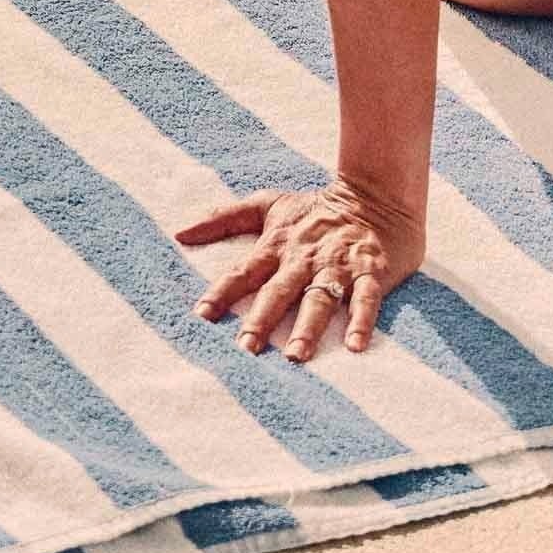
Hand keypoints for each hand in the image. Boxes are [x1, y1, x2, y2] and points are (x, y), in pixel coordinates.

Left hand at [174, 179, 425, 357]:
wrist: (375, 196)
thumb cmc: (313, 209)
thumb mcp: (266, 205)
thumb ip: (222, 218)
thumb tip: (178, 233)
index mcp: (277, 244)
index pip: (243, 271)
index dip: (222, 292)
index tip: (201, 316)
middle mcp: (304, 257)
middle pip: (280, 290)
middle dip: (263, 318)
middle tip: (247, 348)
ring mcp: (338, 264)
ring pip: (320, 298)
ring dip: (308, 328)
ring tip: (295, 356)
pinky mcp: (372, 269)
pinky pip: (366, 297)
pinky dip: (361, 320)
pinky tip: (354, 346)